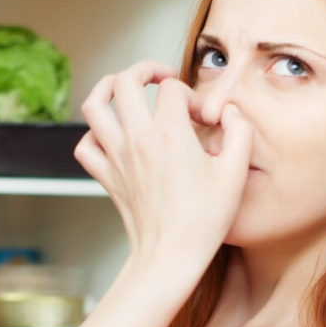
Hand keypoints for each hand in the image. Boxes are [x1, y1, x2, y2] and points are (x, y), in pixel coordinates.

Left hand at [74, 60, 253, 266]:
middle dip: (144, 70)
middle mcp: (137, 140)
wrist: (170, 256)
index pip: (173, 89)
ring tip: (123, 87)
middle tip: (161, 78)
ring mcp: (117, 157)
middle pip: (125, 81)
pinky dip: (94, 132)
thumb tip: (231, 113)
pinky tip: (111, 134)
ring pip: (94, 105)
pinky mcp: (106, 176)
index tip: (202, 118)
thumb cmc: (203, 221)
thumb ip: (240, 133)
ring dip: (107, 88)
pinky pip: (86, 143)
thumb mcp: (235, 174)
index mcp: (170, 135)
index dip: (191, 96)